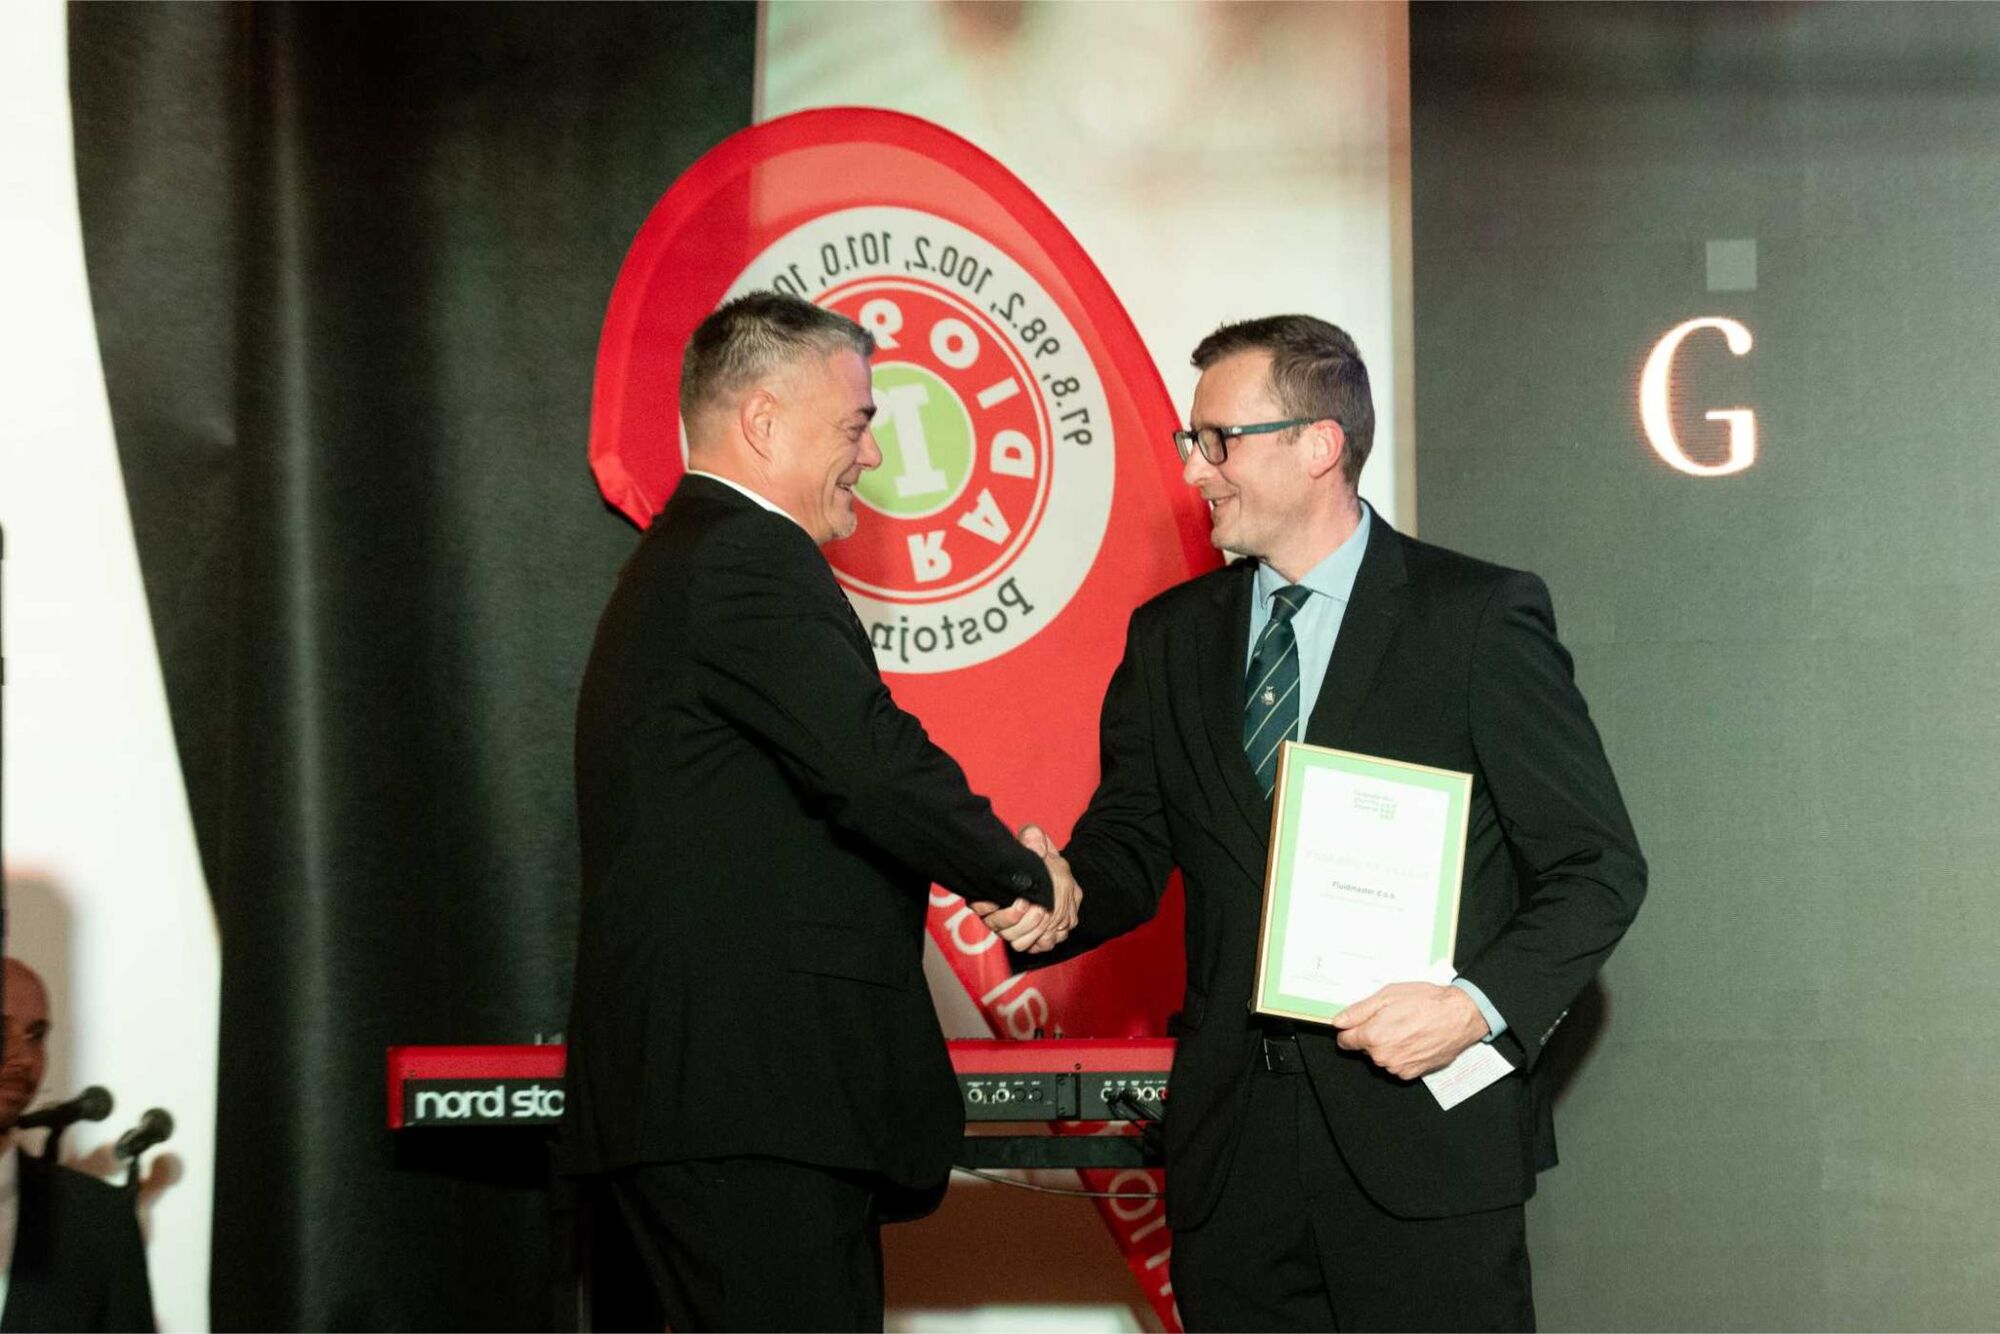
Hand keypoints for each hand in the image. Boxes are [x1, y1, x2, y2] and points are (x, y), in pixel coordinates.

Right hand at [968, 824, 1080, 953]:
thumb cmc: (1040, 860)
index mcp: (991, 893)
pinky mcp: (1030, 939)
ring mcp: (1013, 930)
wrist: (1058, 876)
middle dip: (1012, 917)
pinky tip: (1052, 928)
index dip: (982, 906)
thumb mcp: (1036, 843)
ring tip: (1043, 912)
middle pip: (996, 926)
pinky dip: (1041, 940)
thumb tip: (1032, 840)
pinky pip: (1031, 947)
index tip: (994, 899)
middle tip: (1028, 903)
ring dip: (1029, 928)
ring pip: (1014, 940)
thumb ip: (1032, 839)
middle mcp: (997, 915)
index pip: (977, 904)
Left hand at [1330, 982, 1488, 1079]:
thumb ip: (1358, 1011)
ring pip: (1381, 1057)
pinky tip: (1414, 1040)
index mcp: (1372, 1036)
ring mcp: (1398, 1067)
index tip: (1359, 1024)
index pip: (1344, 1040)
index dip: (1350, 1030)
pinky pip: (1397, 1065)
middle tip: (1391, 1019)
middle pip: (1364, 1049)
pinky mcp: (1413, 1073)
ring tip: (1407, 1028)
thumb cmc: (1426, 1003)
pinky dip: (1402, 1055)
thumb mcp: (1387, 996)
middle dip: (1372, 1035)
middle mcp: (1382, 1056)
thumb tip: (1338, 1021)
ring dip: (1388, 1046)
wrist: (1459, 1016)